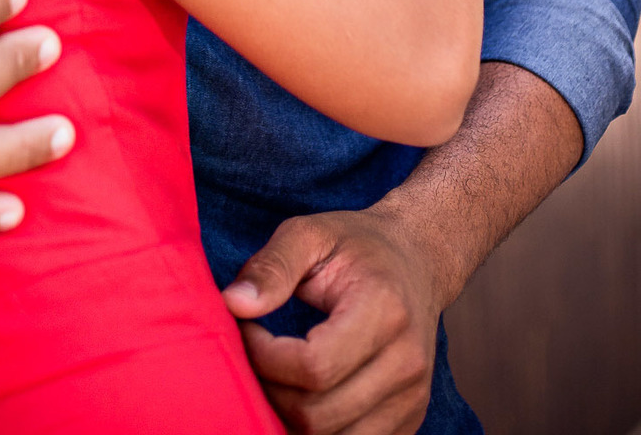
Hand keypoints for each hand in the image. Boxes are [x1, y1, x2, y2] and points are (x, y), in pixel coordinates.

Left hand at [223, 209, 442, 434]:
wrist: (416, 259)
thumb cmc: (357, 244)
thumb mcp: (310, 233)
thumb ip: (272, 266)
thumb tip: (233, 303)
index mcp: (384, 311)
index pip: (314, 366)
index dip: (265, 357)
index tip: (246, 328)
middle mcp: (406, 363)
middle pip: (319, 414)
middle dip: (270, 390)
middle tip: (252, 354)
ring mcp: (412, 398)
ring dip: (289, 416)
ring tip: (274, 374)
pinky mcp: (409, 419)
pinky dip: (317, 430)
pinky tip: (299, 393)